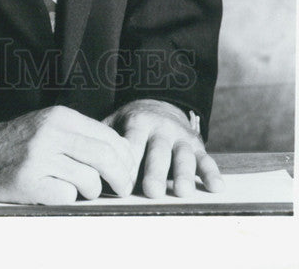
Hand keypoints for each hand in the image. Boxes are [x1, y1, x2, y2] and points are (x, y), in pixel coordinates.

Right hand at [0, 105, 138, 204]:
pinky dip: (67, 199)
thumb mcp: (51, 126)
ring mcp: (39, 157)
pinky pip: (67, 197)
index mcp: (61, 116)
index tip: (127, 172)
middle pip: (105, 157)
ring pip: (89, 180)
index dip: (126, 159)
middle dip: (122, 178)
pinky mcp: (28, 181)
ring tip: (78, 189)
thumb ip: (82, 136)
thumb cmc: (23, 144)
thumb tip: (123, 157)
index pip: (110, 137)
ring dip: (91, 191)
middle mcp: (51, 133)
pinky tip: (54, 191)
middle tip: (122, 190)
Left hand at [103, 99, 223, 197]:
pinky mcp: (197, 146)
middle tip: (152, 191)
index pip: (131, 142)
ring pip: (183, 156)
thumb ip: (101, 140)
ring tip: (182, 192)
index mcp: (137, 122)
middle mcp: (160, 128)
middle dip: (155, 171)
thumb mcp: (114, 123)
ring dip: (184, 174)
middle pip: (158, 151)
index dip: (128, 161)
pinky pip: (206, 159)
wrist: (158, 107)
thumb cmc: (130, 126)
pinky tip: (216, 188)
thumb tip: (82, 163)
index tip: (122, 182)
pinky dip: (212, 172)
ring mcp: (180, 137)